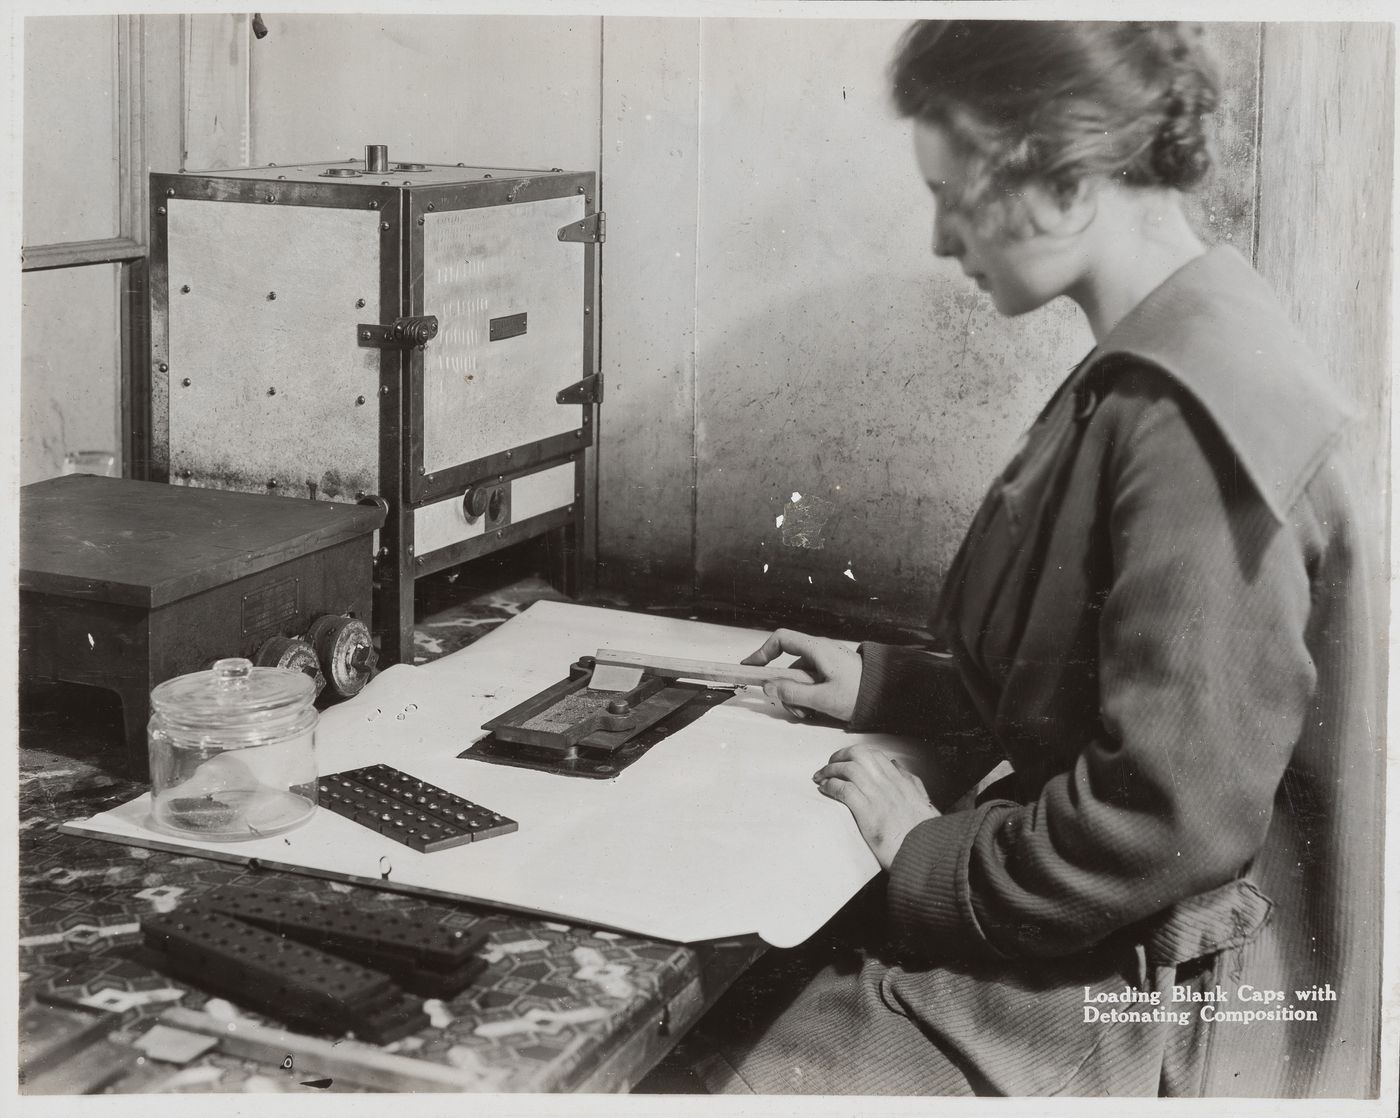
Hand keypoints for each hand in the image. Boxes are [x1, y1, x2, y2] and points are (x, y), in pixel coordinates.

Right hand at [742, 628, 861, 722]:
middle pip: (789, 665)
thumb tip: (769, 688)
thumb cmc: (861, 693)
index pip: (781, 639)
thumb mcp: (822, 698)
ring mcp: (827, 661)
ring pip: (799, 677)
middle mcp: (820, 651)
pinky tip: (816, 710)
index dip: (762, 652)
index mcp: (817, 649)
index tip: (751, 667)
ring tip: (808, 714)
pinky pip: (811, 681)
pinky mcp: (832, 672)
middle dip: (784, 688)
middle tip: (792, 708)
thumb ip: (793, 693)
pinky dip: (808, 695)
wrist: (889, 695)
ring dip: (797, 696)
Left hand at [813, 744, 939, 868]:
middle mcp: (890, 784)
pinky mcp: (868, 813)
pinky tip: (825, 789)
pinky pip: (844, 789)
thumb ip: (912, 783)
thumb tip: (896, 765)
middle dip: (839, 756)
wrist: (929, 856)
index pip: (875, 755)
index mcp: (903, 782)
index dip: (855, 754)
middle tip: (829, 765)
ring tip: (820, 777)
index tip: (845, 760)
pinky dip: (831, 786)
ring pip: (848, 769)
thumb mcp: (924, 803)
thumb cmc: (926, 835)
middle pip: (859, 755)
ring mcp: (879, 797)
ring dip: (830, 770)